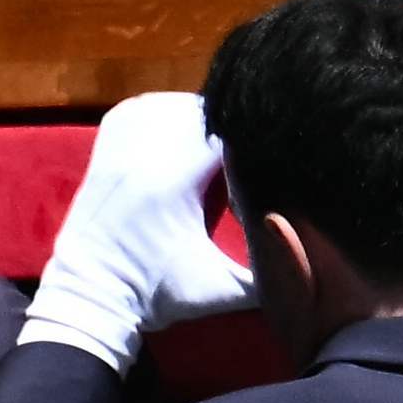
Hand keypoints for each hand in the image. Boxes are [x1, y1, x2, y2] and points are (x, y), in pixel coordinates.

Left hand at [18, 93, 252, 371]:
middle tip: (248, 142)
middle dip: (228, 123)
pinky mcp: (103, 151)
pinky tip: (178, 129)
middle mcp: (145, 154)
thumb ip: (265, 276)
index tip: (274, 143)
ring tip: (218, 135)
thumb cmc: (153, 296)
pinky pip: (136, 109)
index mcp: (175, 182)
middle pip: (198, 111)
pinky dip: (160, 112)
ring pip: (167, 103)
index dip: (254, 133)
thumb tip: (313, 263)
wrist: (90, 299)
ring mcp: (119, 149)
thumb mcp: (217, 290)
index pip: (225, 132)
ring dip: (196, 114)